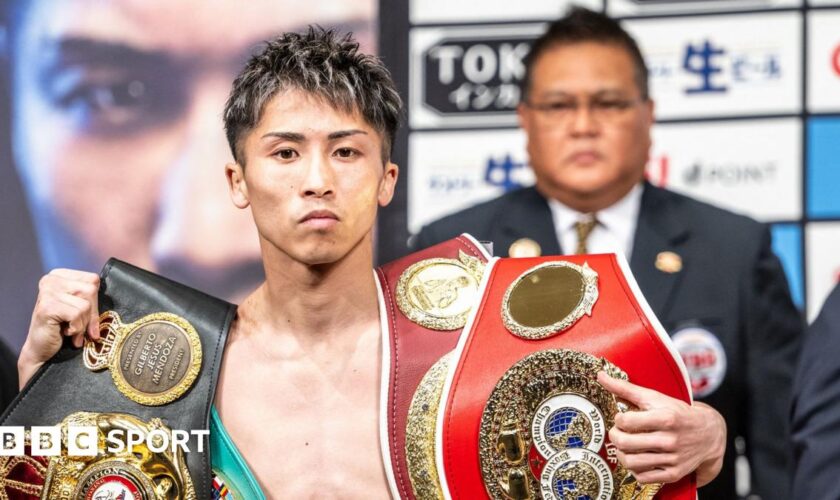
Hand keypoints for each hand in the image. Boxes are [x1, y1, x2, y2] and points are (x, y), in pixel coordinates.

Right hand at [19, 269, 100, 388]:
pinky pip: (77, 315)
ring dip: (82, 323)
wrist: (42, 352)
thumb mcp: (78, 308)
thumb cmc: (62, 329)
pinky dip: (76, 329)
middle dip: (90, 314)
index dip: (95, 301)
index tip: (88, 316)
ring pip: (85, 304)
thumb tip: (119, 294)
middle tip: (80, 328)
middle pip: (91, 290)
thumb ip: (90, 297)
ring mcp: (47, 292)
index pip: (93, 280)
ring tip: (71, 331)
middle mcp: (51, 280)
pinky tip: (65, 333)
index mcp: (59, 275)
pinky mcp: (47, 306)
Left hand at [597, 371, 724, 486]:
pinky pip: (643, 477)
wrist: (709, 433)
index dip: (618, 419)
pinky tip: (637, 458)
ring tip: (625, 446)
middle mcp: (670, 440)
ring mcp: (673, 459)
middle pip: (626, 443)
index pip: (627, 421)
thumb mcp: (655, 397)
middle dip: (615, 437)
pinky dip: (634, 469)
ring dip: (621, 454)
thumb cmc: (677, 412)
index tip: (622, 418)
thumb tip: (600, 375)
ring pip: (632, 463)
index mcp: (666, 418)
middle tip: (618, 433)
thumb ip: (626, 388)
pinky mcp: (674, 473)